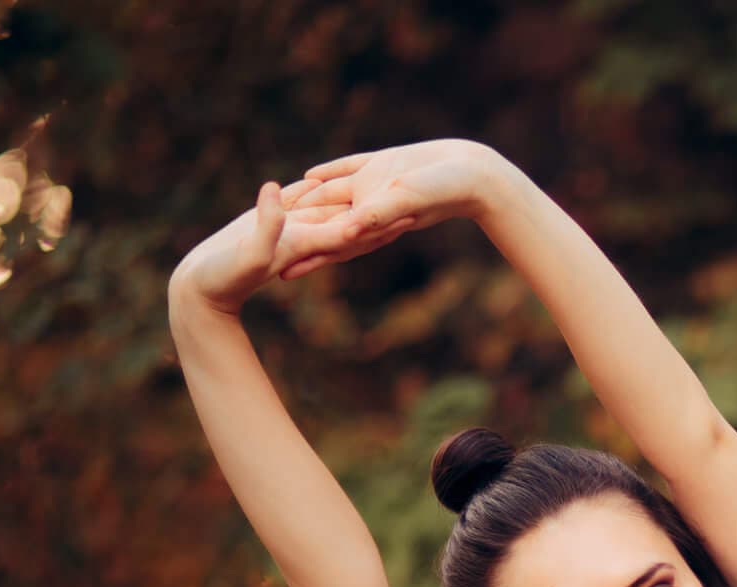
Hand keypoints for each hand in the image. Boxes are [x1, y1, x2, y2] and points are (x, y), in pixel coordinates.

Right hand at [170, 179, 423, 312]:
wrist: (202, 291)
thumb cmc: (223, 277)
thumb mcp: (248, 251)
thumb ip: (266, 225)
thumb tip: (277, 192)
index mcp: (308, 243)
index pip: (354, 229)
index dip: (382, 217)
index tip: (412, 207)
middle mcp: (305, 237)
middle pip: (352, 220)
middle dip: (382, 209)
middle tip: (419, 193)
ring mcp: (288, 231)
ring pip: (328, 209)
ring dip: (352, 199)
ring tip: (383, 184)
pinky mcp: (269, 224)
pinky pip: (297, 204)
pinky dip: (313, 191)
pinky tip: (324, 179)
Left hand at [276, 139, 501, 279]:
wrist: (473, 174)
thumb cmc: (445, 191)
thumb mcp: (407, 200)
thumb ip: (378, 214)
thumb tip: (346, 231)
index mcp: (373, 222)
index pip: (331, 243)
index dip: (306, 256)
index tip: (278, 270)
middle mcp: (369, 208)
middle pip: (324, 223)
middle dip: (297, 235)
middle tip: (264, 249)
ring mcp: (374, 187)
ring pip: (330, 196)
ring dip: (305, 203)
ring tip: (278, 212)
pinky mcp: (382, 167)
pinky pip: (345, 169)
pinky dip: (326, 172)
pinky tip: (307, 174)